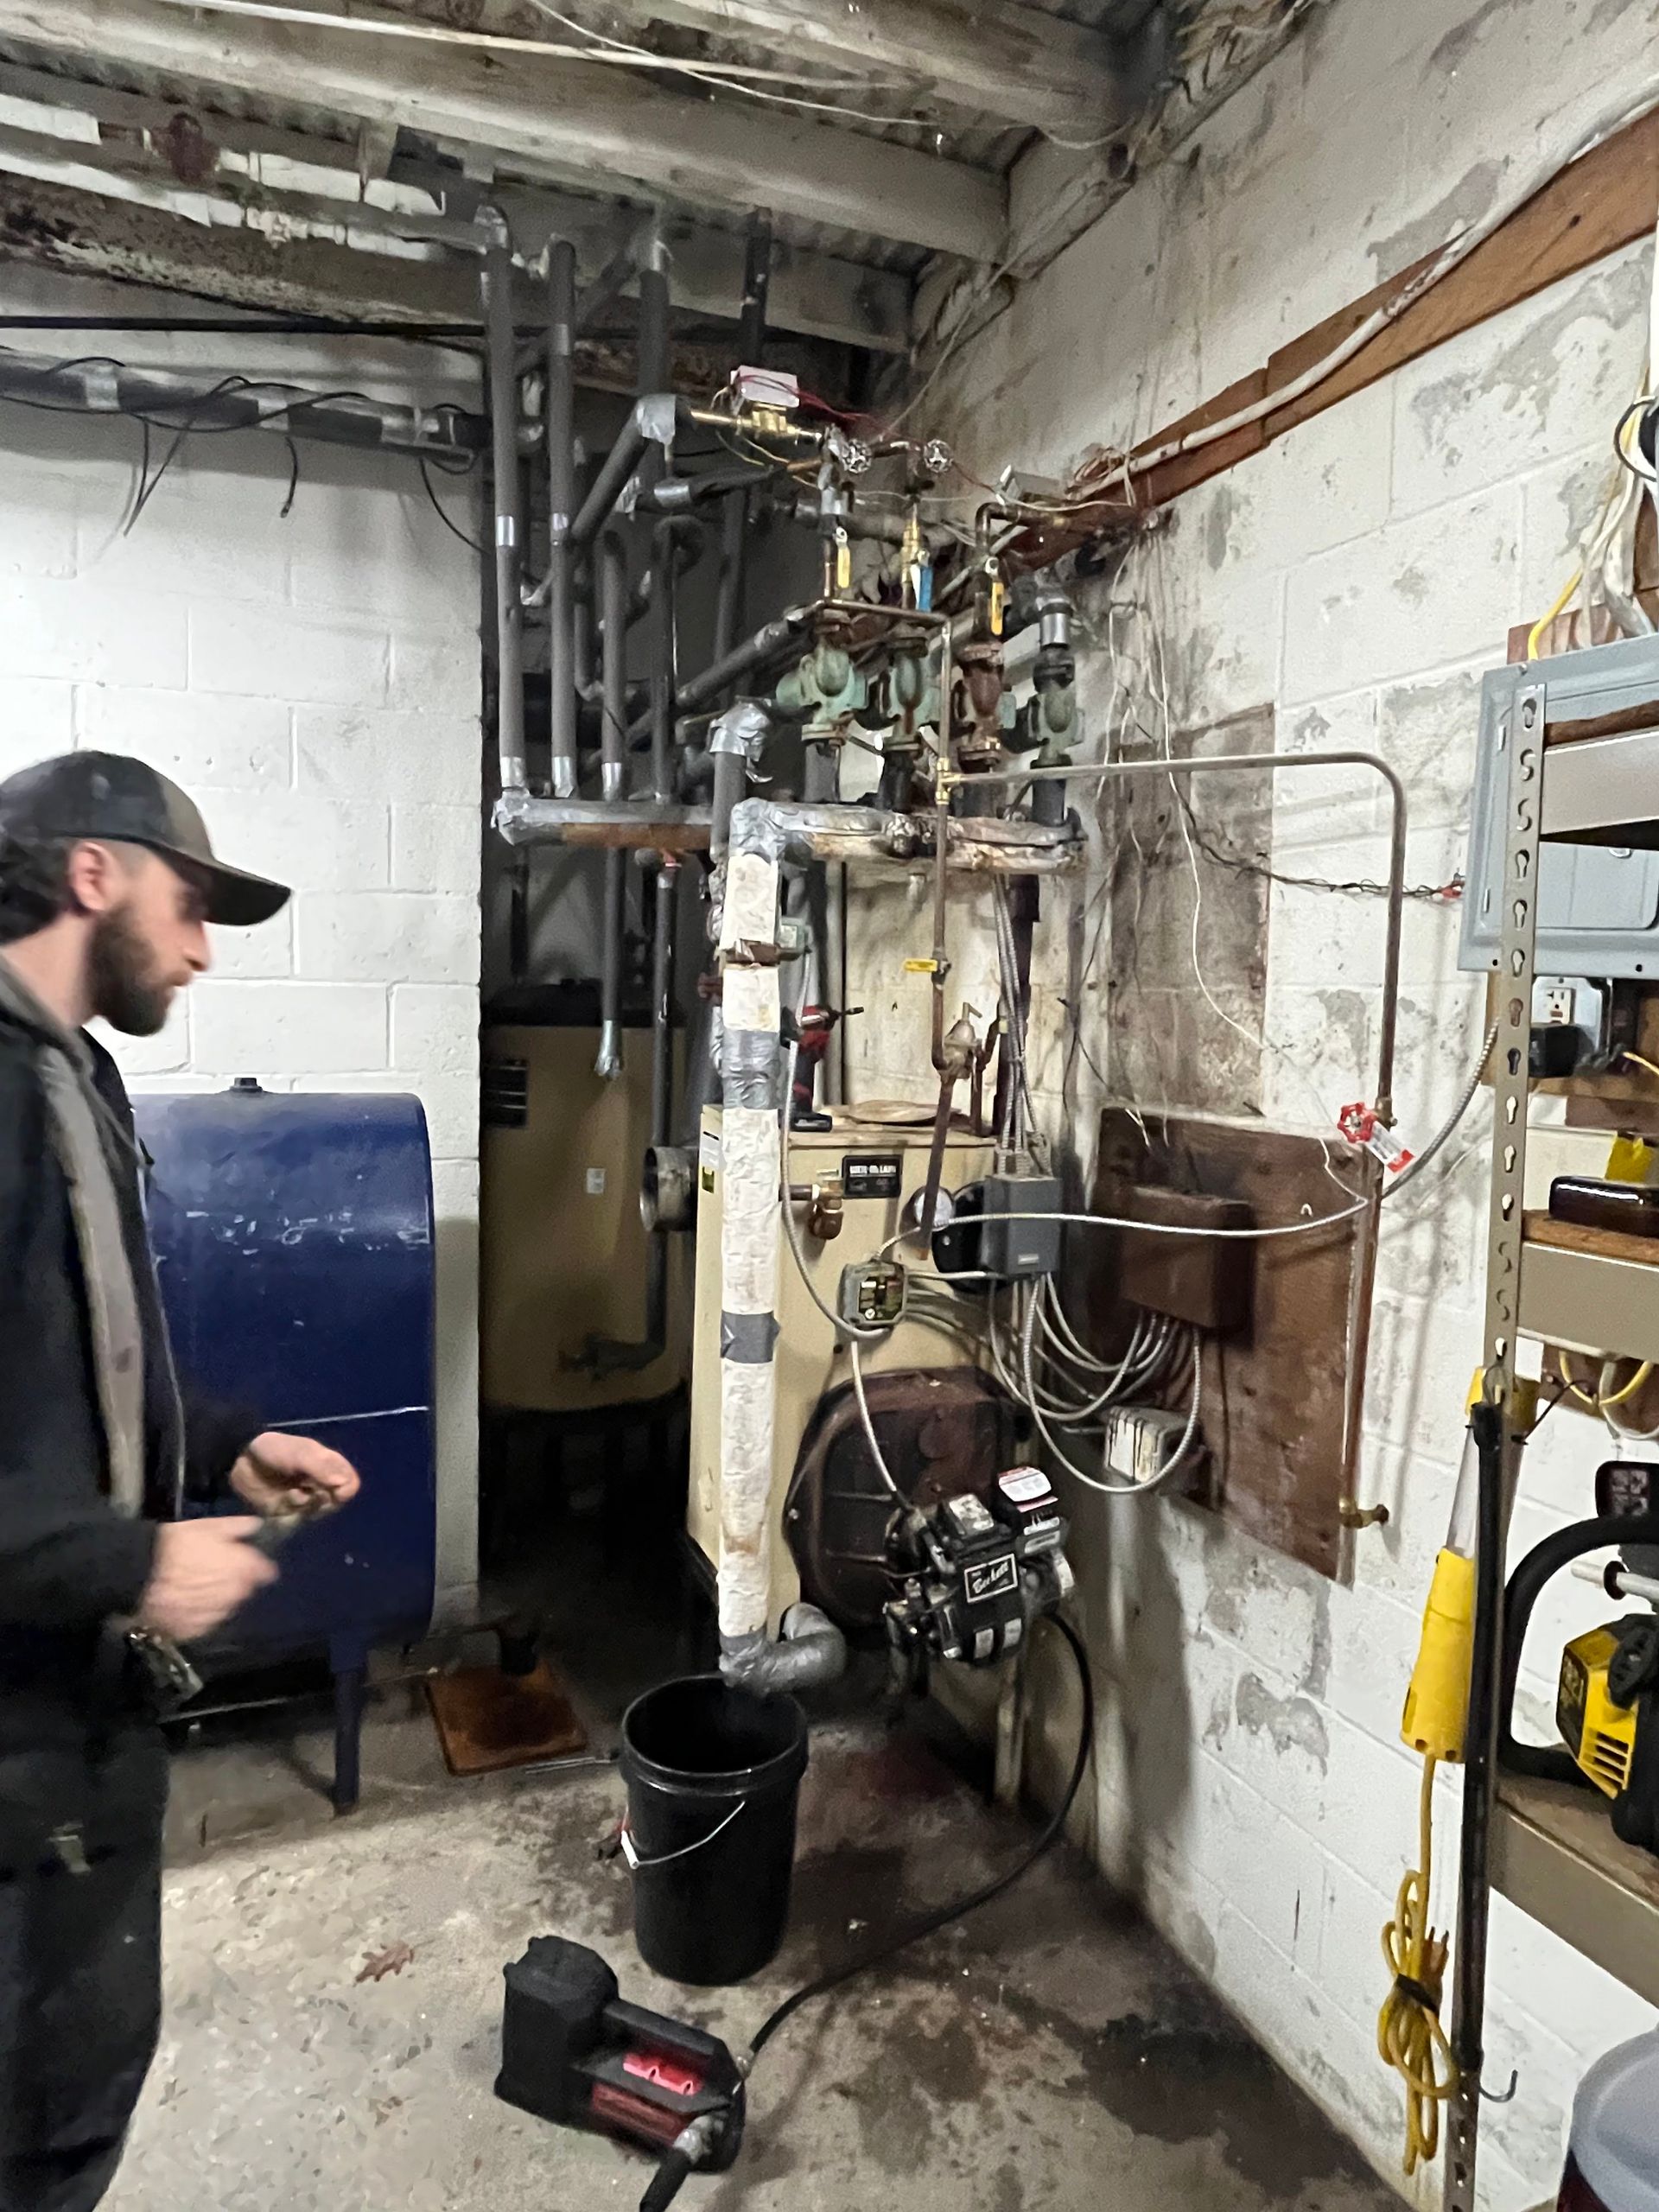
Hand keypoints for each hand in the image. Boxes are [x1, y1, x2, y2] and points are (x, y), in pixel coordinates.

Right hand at [140, 1518, 276, 1642]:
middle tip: (219, 1572)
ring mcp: (216, 1614)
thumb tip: (256, 1525)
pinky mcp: (196, 1630)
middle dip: (238, 1582)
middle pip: (245, 1590)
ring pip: (226, 1606)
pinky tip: (189, 1604)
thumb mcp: (208, 1526)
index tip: (250, 1563)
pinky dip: (202, 1613)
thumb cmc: (177, 1545)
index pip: (265, 1572)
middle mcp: (235, 1595)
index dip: (260, 1567)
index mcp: (244, 1569)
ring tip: (201, 1588)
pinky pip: (205, 1621)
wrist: (142, 1575)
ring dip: (220, 1598)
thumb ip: (236, 1527)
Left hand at [230, 1432, 360, 1518]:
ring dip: (303, 1506)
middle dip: (319, 1500)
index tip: (328, 1487)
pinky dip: (291, 1516)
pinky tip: (280, 1504)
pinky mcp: (288, 1514)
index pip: (350, 1485)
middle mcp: (321, 1485)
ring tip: (288, 1495)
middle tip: (303, 1490)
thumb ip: (321, 1467)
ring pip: (316, 1515)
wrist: (240, 1460)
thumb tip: (344, 1484)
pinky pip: (298, 1524)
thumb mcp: (299, 1453)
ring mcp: (305, 1501)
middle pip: (335, 1503)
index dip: (343, 1490)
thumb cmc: (274, 1450)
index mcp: (330, 1467)